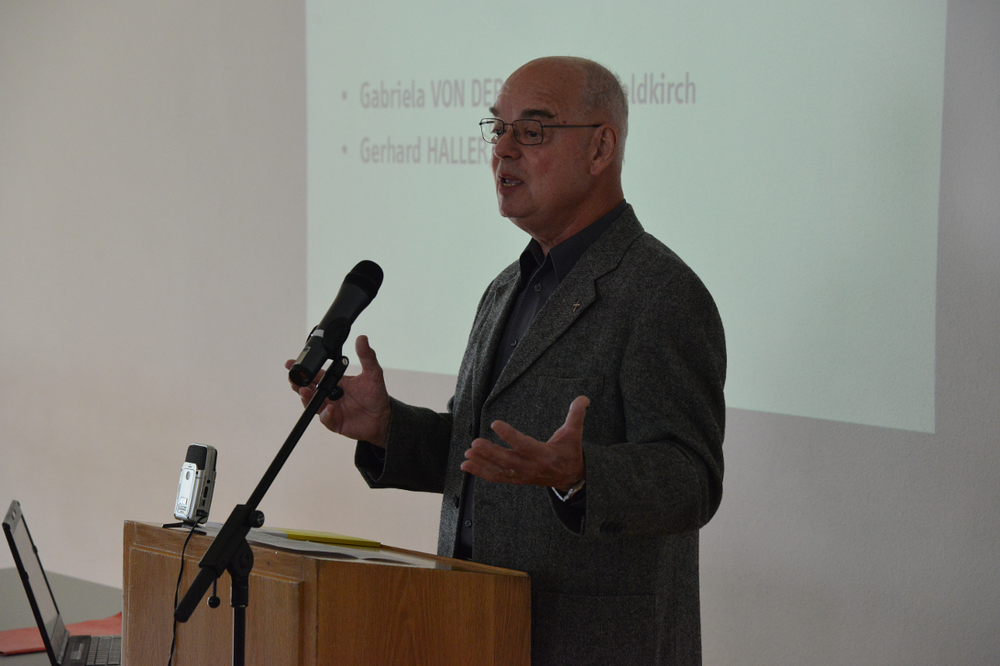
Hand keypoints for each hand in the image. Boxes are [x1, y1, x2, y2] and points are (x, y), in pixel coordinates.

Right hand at [285, 335, 390, 446]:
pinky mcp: (334, 422)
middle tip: (293, 379)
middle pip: (307, 389)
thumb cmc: (375, 394)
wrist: (383, 417)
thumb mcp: (373, 373)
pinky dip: (325, 414)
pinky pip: (325, 419)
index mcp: (334, 381)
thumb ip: (367, 357)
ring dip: (306, 397)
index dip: (302, 369)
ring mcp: (330, 409)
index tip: (289, 363)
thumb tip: (362, 338)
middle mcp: (329, 395)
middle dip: (298, 384)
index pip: (314, 374)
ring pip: (312, 404)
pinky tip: (330, 408)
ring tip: (305, 391)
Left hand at [461, 396, 588, 491]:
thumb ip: (576, 415)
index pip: (525, 445)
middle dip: (490, 453)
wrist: (571, 477)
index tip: (495, 424)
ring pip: (499, 471)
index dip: (510, 436)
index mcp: (545, 455)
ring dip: (482, 463)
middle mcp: (532, 467)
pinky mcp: (517, 480)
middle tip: (475, 443)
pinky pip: (496, 477)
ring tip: (467, 454)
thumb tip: (584, 398)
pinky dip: (481, 472)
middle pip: (508, 461)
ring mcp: (523, 476)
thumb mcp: (575, 434)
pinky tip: (466, 465)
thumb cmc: (570, 452)